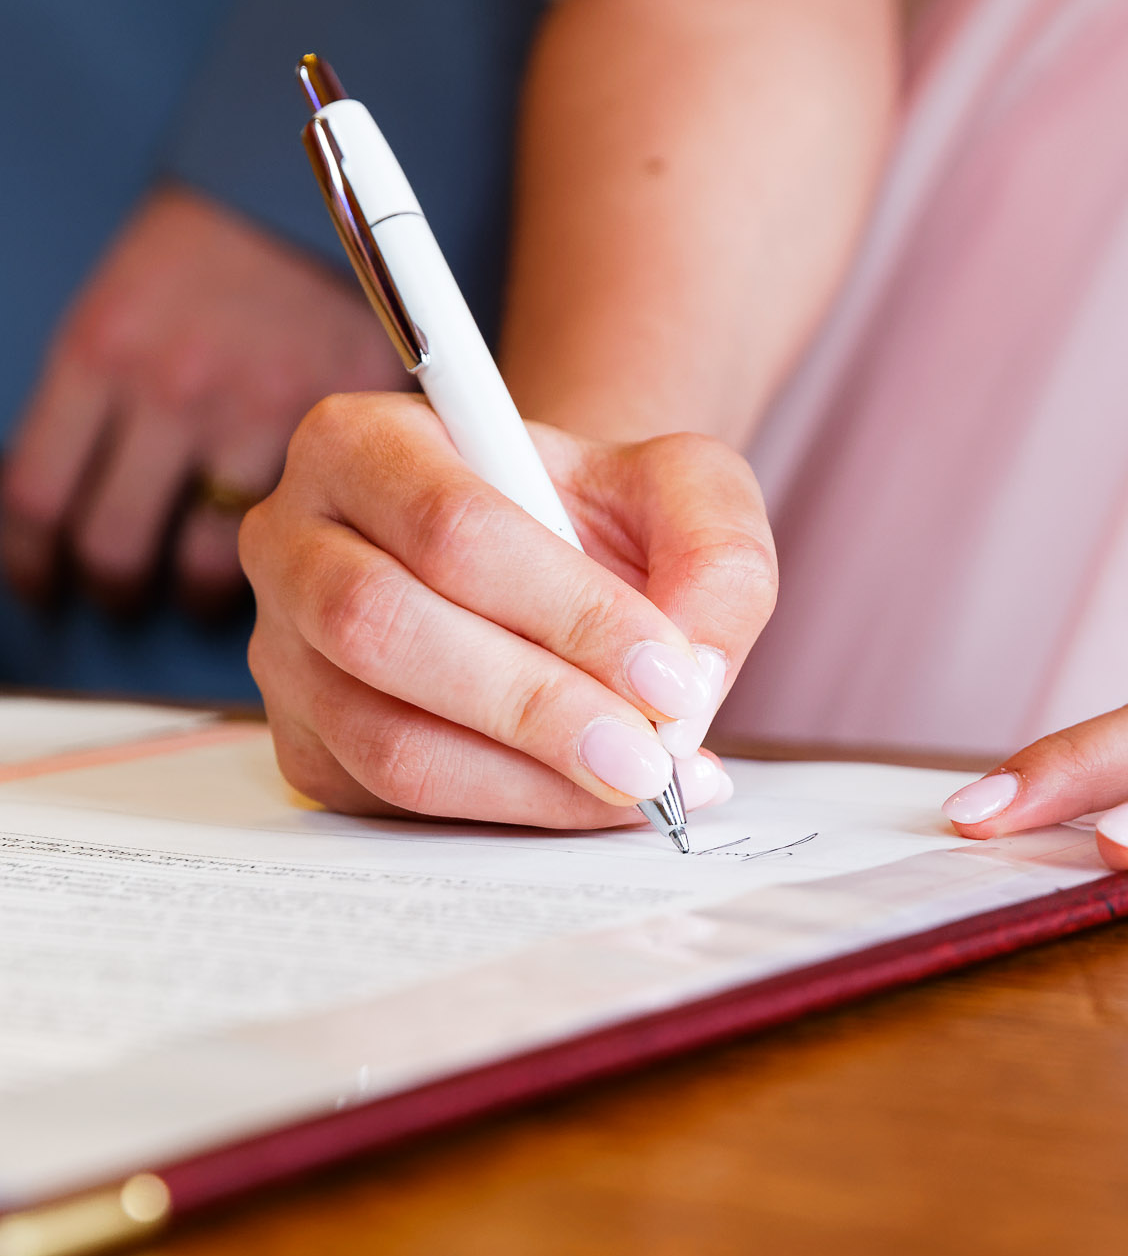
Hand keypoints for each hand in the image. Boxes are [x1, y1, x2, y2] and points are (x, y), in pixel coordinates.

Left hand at [1, 184, 401, 617]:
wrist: (308, 202)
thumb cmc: (206, 256)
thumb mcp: (120, 310)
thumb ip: (99, 403)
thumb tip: (73, 499)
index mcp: (99, 354)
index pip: (33, 497)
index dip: (28, 560)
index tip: (41, 578)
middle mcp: (169, 391)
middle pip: (111, 544)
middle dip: (111, 589)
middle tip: (122, 594)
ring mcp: (252, 414)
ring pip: (204, 561)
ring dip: (196, 593)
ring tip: (202, 591)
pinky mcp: (328, 427)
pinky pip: (292, 528)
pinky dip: (283, 552)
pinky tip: (281, 551)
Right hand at [240, 392, 775, 825]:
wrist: (558, 559)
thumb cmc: (603, 513)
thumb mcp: (685, 489)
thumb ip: (714, 556)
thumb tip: (694, 678)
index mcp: (362, 443)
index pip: (453, 529)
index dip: (567, 611)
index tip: (670, 671)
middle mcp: (295, 543)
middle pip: (387, 632)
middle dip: (538, 707)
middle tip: (652, 758)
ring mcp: (286, 655)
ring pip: (385, 739)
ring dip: (529, 780)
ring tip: (645, 787)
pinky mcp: (308, 747)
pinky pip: (392, 804)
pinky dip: (509, 812)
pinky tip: (596, 800)